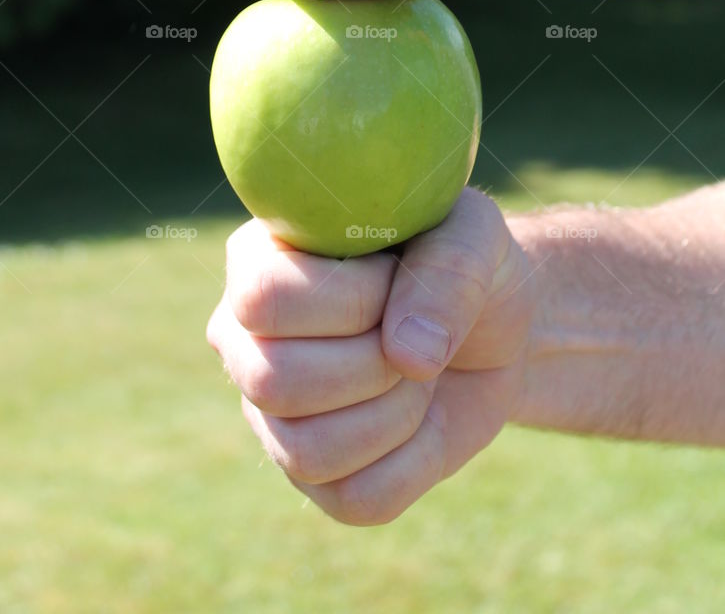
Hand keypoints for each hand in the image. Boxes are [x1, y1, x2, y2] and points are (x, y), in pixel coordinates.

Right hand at [206, 187, 535, 524]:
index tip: (398, 277)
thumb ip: (447, 276)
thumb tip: (408, 358)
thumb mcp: (474, 237)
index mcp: (258, 258)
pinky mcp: (309, 473)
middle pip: (274, 381)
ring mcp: (268, 411)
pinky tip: (422, 418)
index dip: (350, 302)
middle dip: (375, 366)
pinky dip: (415, 462)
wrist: (491, 325)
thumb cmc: (463, 261)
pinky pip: (355, 498)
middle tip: (414, 337)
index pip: (264, 299)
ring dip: (397, 414)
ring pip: (308, 452)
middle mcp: (243, 337)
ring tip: (418, 374)